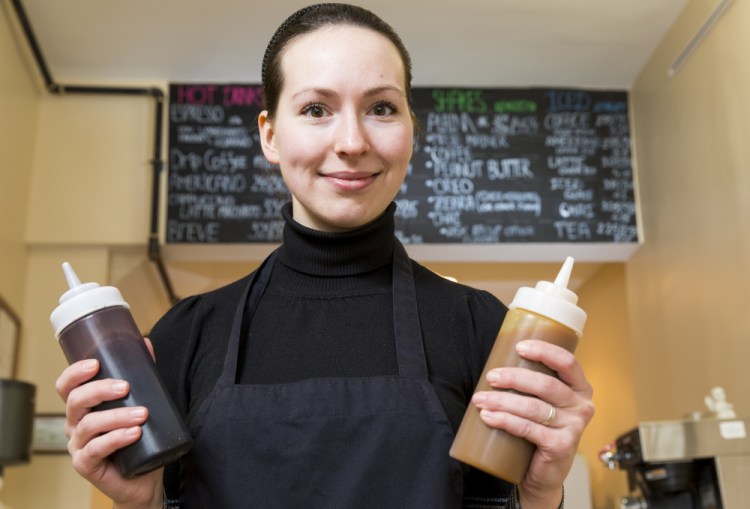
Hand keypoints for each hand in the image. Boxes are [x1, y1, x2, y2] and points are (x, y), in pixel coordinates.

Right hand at [55, 338, 162, 508]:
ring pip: (89, 425)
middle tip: (125, 387)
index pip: (67, 386)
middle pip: (75, 401)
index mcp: (83, 407)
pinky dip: (116, 438)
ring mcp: (78, 445)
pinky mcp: (86, 465)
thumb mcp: (140, 402)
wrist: (143, 477)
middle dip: (99, 390)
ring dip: (117, 416)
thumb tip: (146, 343)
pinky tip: (134, 433)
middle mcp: (75, 425)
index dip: (75, 373)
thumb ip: (141, 375)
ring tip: (142, 414)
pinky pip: (96, 449)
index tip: (95, 363)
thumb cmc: (138, 437)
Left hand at [471, 339, 593, 508]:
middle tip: (491, 377)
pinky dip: (505, 421)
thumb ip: (531, 383)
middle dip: (514, 378)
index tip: (519, 347)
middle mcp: (582, 406)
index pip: (567, 363)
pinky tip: (488, 417)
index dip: (544, 351)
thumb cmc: (539, 430)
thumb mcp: (542, 402)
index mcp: (579, 389)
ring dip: (502, 401)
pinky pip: (529, 429)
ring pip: (534, 407)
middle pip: (546, 385)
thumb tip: (496, 362)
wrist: (544, 474)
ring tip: (480, 399)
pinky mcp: (561, 446)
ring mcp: (574, 428)